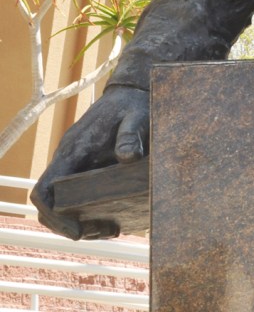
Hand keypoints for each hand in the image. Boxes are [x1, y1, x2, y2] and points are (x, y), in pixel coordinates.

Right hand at [30, 85, 149, 239]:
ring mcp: (75, 164)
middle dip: (70, 225)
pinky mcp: (86, 167)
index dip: (54, 215)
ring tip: (113, 229)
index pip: (44, 190)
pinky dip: (90, 211)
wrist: (132, 93)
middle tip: (105, 231)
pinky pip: (78, 195)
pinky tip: (115, 217)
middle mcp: (67, 159)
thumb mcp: (137, 116)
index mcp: (72, 150)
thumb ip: (131, 134)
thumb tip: (128, 157)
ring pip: (64, 203)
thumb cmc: (133, 104)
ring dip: (82, 221)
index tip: (77, 231)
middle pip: (52, 204)